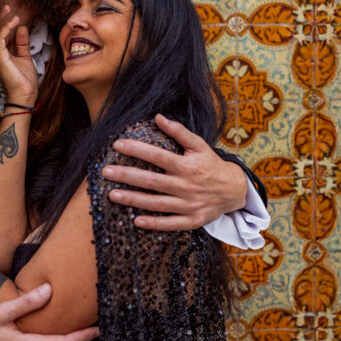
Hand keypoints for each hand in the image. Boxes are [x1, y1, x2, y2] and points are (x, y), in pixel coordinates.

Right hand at [0, 6, 37, 106]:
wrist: (25, 96)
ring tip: (9, 10)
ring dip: (1, 20)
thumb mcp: (25, 57)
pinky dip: (6, 28)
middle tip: (6, 6)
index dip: (2, 21)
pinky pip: (0, 38)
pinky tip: (14, 21)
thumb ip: (22, 44)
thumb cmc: (24, 80)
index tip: (10, 12)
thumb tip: (21, 28)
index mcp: (1, 53)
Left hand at [103, 113, 247, 229]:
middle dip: (127, 176)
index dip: (136, 150)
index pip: (157, 156)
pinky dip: (154, 223)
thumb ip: (179, 132)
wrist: (234, 190)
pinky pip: (170, 223)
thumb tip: (158, 117)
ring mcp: (189, 205)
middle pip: (152, 181)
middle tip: (106, 172)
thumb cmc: (211, 165)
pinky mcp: (191, 220)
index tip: (117, 145)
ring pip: (156, 203)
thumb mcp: (199, 145)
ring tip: (112, 194)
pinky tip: (136, 221)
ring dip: (133, 200)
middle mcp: (187, 186)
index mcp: (187, 166)